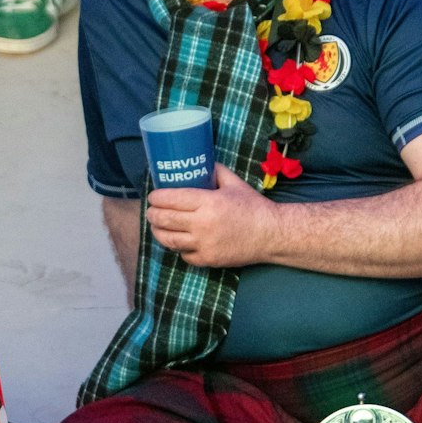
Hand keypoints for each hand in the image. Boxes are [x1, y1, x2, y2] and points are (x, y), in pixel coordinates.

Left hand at [144, 165, 275, 267]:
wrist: (271, 234)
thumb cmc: (253, 207)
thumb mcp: (235, 183)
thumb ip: (216, 171)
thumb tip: (200, 163)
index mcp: (208, 202)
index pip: (172, 199)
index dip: (157, 197)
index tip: (153, 196)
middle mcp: (203, 224)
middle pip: (165, 219)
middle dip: (153, 214)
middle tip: (151, 211)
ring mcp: (204, 244)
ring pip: (169, 240)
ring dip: (158, 232)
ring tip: (157, 226)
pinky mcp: (208, 260)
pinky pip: (184, 255)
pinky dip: (179, 248)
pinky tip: (179, 241)